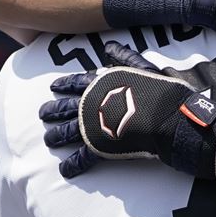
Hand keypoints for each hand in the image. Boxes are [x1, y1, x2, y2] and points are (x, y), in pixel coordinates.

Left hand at [40, 43, 215, 179]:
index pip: (79, 82)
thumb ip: (126, 58)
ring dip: (57, 135)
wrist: (172, 119)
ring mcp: (95, 125)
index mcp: (104, 83)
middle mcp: (94, 103)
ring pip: (69, 131)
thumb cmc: (164, 93)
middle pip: (68, 106)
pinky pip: (83, 157)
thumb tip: (109, 47)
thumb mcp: (147, 68)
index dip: (65, 84)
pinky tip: (65, 170)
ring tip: (48, 140)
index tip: (54, 87)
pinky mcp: (101, 146)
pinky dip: (73, 164)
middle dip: (54, 110)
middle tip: (43, 114)